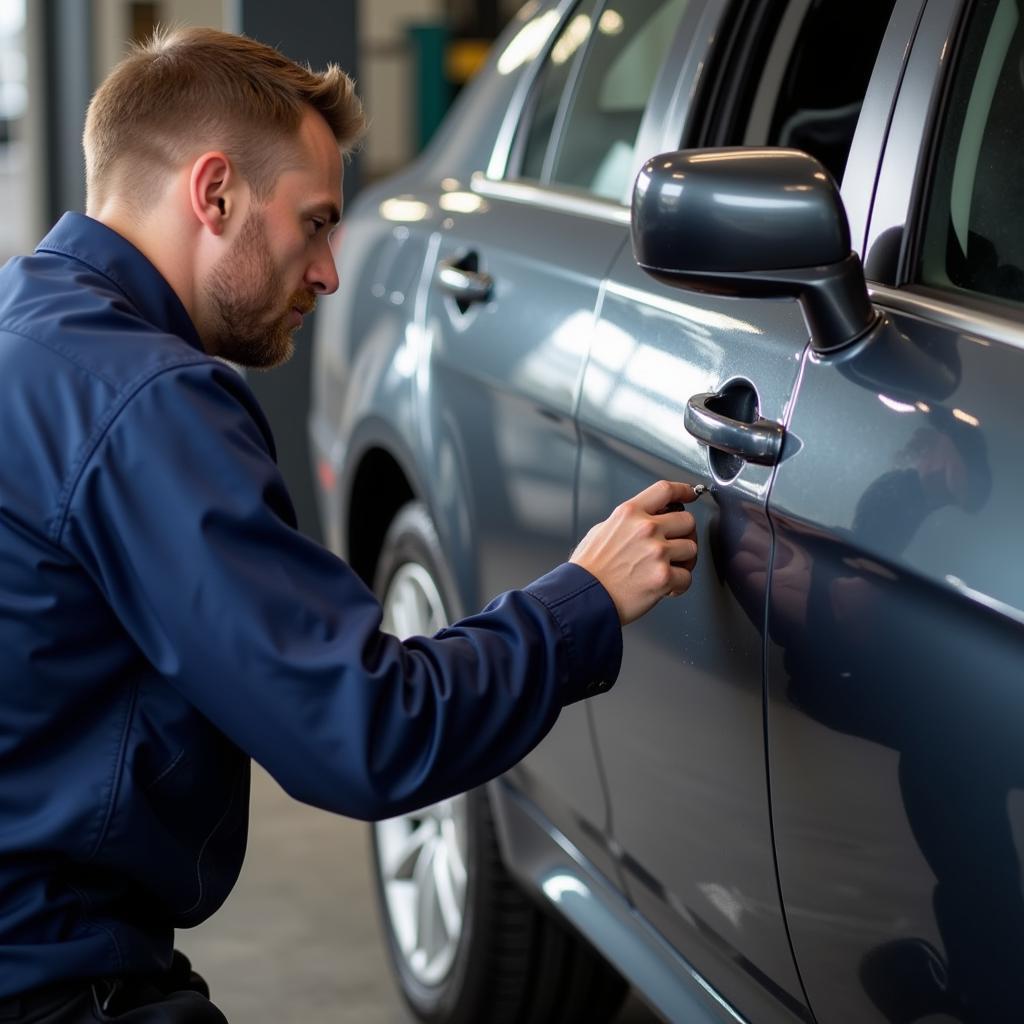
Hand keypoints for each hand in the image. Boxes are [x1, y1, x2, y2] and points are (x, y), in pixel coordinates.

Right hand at [570, 480, 697, 624]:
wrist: (582, 597)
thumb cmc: (587, 570)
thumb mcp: (601, 531)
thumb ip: (626, 522)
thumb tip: (642, 520)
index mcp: (629, 514)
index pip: (665, 490)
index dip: (683, 490)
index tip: (690, 494)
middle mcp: (646, 529)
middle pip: (687, 521)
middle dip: (684, 534)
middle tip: (676, 545)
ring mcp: (657, 553)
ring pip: (691, 549)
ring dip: (684, 561)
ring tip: (669, 569)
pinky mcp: (663, 577)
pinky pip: (686, 577)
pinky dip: (679, 585)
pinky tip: (666, 587)